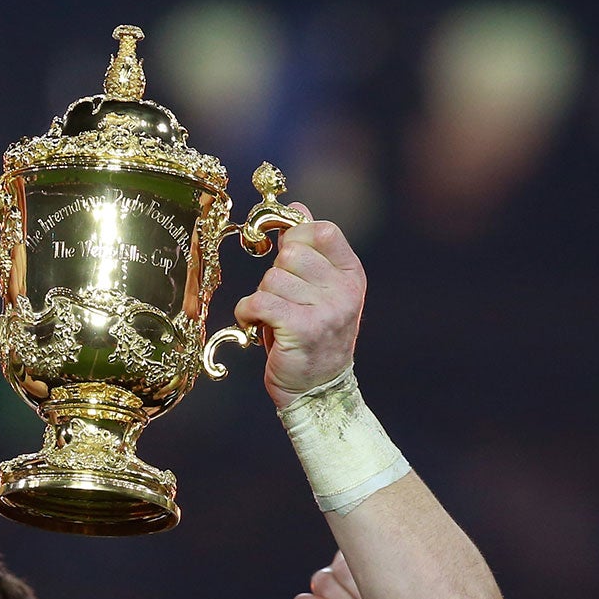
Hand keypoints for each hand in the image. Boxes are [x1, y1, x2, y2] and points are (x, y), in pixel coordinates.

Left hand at [230, 211, 365, 408]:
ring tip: (274, 319)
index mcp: (350, 274)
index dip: (296, 239)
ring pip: (272, 279)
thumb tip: (297, 208)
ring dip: (262, 299)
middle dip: (275, 277)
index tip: (287, 260)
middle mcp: (343, 290)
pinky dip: (248, 312)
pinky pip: (259, 301)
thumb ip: (309, 250)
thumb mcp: (317, 290)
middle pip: (290, 254)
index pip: (322, 231)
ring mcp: (326, 309)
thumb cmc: (311, 338)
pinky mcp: (302, 327)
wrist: (316, 389)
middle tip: (281, 301)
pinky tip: (255, 324)